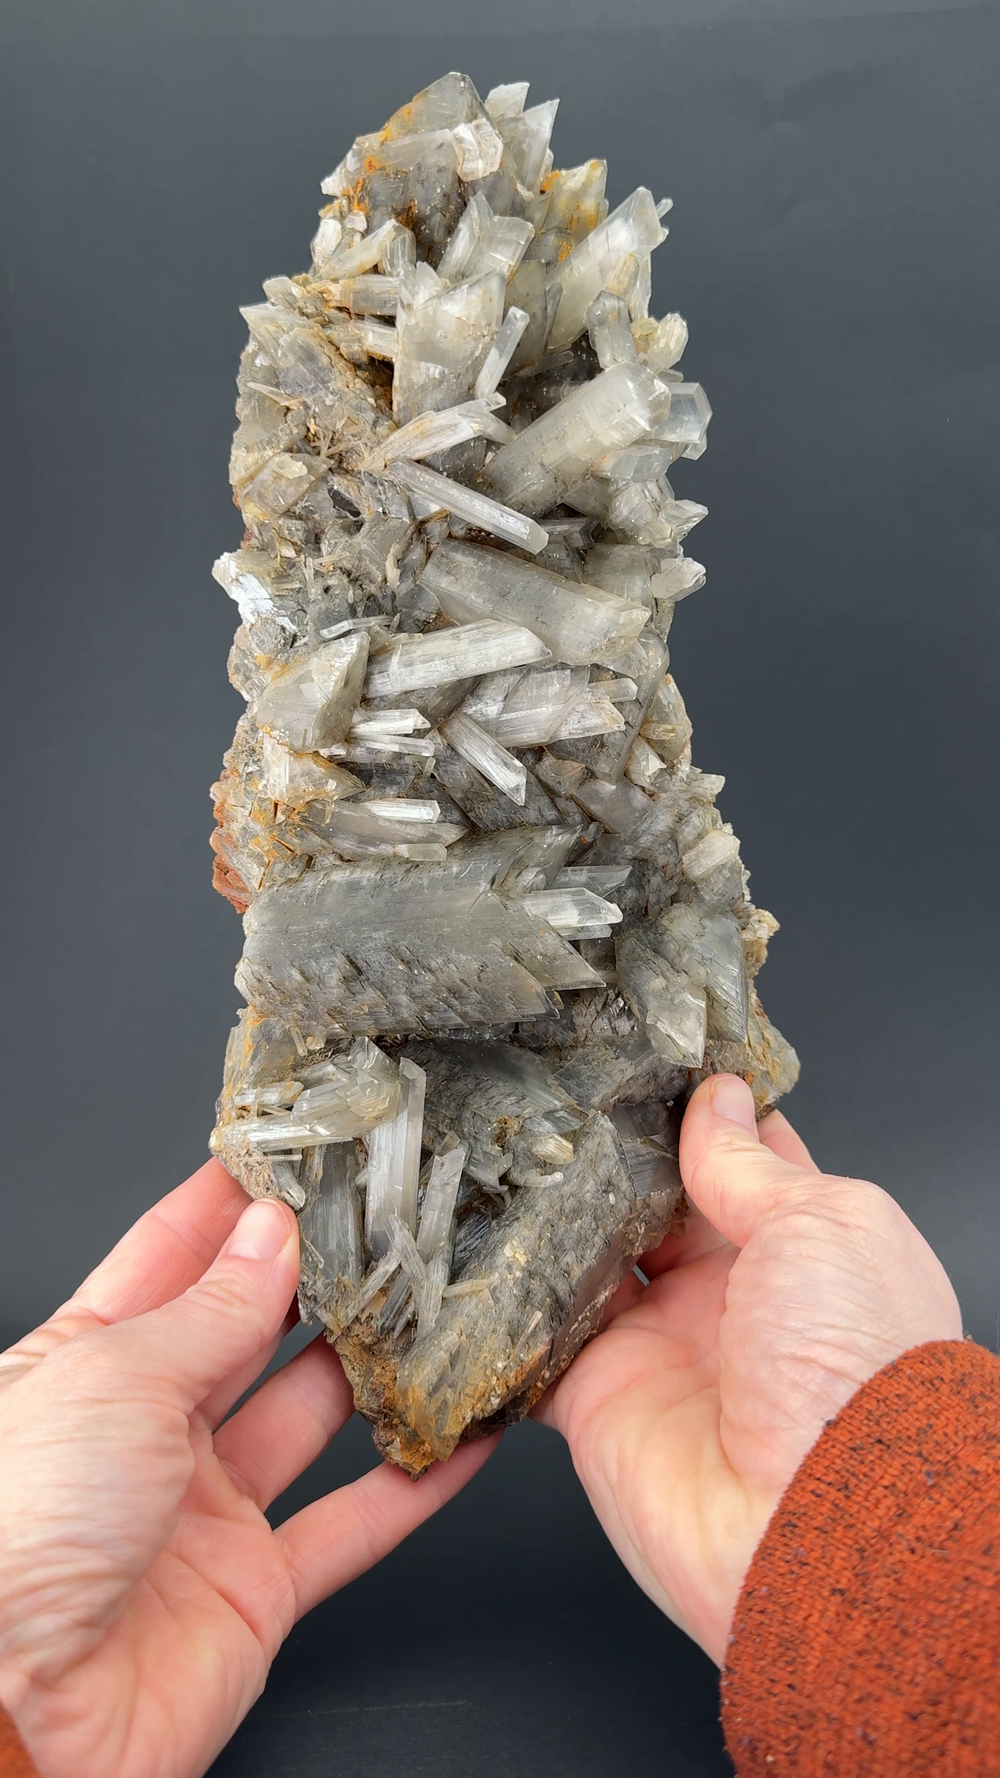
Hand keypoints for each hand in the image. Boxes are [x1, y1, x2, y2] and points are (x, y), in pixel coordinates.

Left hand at [0, 1162, 494, 1776]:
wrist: (12, 1722)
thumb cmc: (13, 1540)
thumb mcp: (114, 1381)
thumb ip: (212, 1312)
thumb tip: (272, 1237)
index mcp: (85, 1365)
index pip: (171, 1259)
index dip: (234, 1206)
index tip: (296, 1155)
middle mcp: (146, 1432)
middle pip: (250, 1330)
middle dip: (315, 1273)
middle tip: (384, 1215)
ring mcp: (203, 1511)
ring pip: (310, 1416)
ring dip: (372, 1366)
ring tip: (432, 1303)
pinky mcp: (254, 1588)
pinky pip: (352, 1524)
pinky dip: (414, 1485)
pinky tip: (460, 1439)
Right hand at [539, 1073, 961, 1664]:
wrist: (818, 1521)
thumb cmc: (855, 1365)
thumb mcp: (821, 1222)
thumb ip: (747, 1164)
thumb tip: (716, 1101)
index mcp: (797, 1244)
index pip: (737, 1157)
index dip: (696, 1108)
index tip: (644, 1055)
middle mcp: (725, 1294)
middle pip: (648, 1205)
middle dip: (608, 1154)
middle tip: (552, 1091)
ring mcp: (657, 1345)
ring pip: (584, 1261)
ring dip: (550, 1217)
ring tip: (504, 1144)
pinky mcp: (594, 1398)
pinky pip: (534, 1345)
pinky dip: (503, 1311)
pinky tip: (473, 1249)